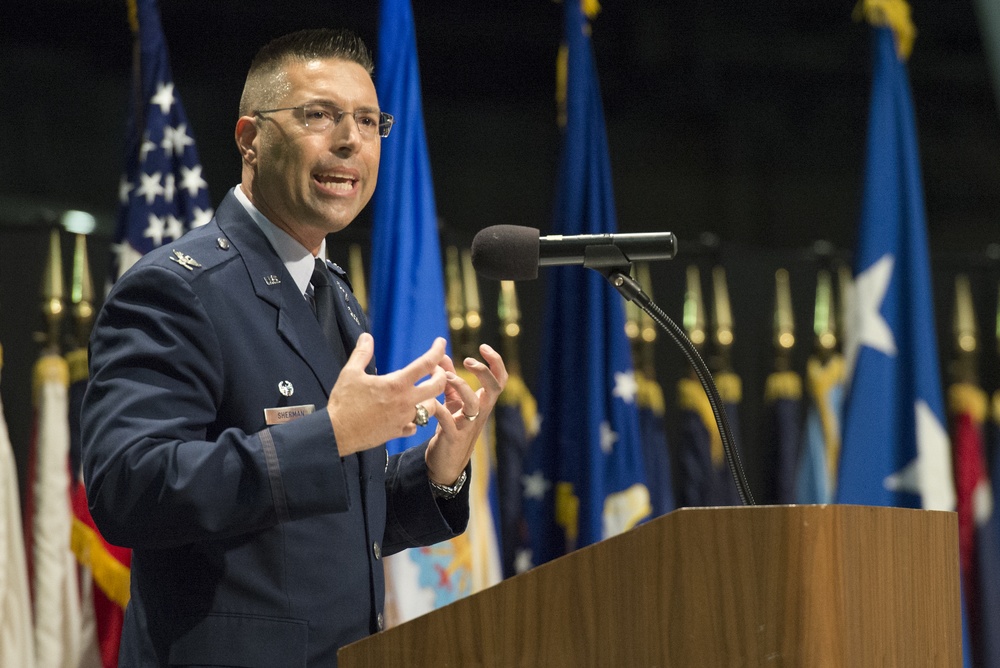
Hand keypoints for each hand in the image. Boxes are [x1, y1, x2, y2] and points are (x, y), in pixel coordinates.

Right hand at [327, 333, 447, 454]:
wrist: (337, 433)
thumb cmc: (344, 402)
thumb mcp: (350, 372)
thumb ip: (362, 353)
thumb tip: (367, 336)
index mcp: (396, 384)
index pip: (426, 363)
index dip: (437, 350)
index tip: (441, 342)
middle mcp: (405, 401)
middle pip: (437, 387)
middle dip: (442, 375)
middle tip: (435, 370)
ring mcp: (404, 419)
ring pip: (431, 408)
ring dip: (430, 398)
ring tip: (421, 392)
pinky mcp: (398, 432)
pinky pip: (415, 426)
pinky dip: (414, 419)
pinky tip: (407, 414)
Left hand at [424, 343, 507, 485]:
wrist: (446, 463)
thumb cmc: (451, 428)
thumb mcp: (452, 402)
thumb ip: (449, 380)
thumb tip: (443, 357)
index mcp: (482, 402)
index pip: (499, 380)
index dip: (496, 362)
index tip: (483, 347)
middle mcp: (480, 413)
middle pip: (494, 388)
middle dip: (484, 371)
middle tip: (468, 361)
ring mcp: (468, 426)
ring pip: (474, 404)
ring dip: (460, 387)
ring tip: (445, 377)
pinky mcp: (453, 437)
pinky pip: (448, 421)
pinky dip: (438, 409)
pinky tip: (429, 402)